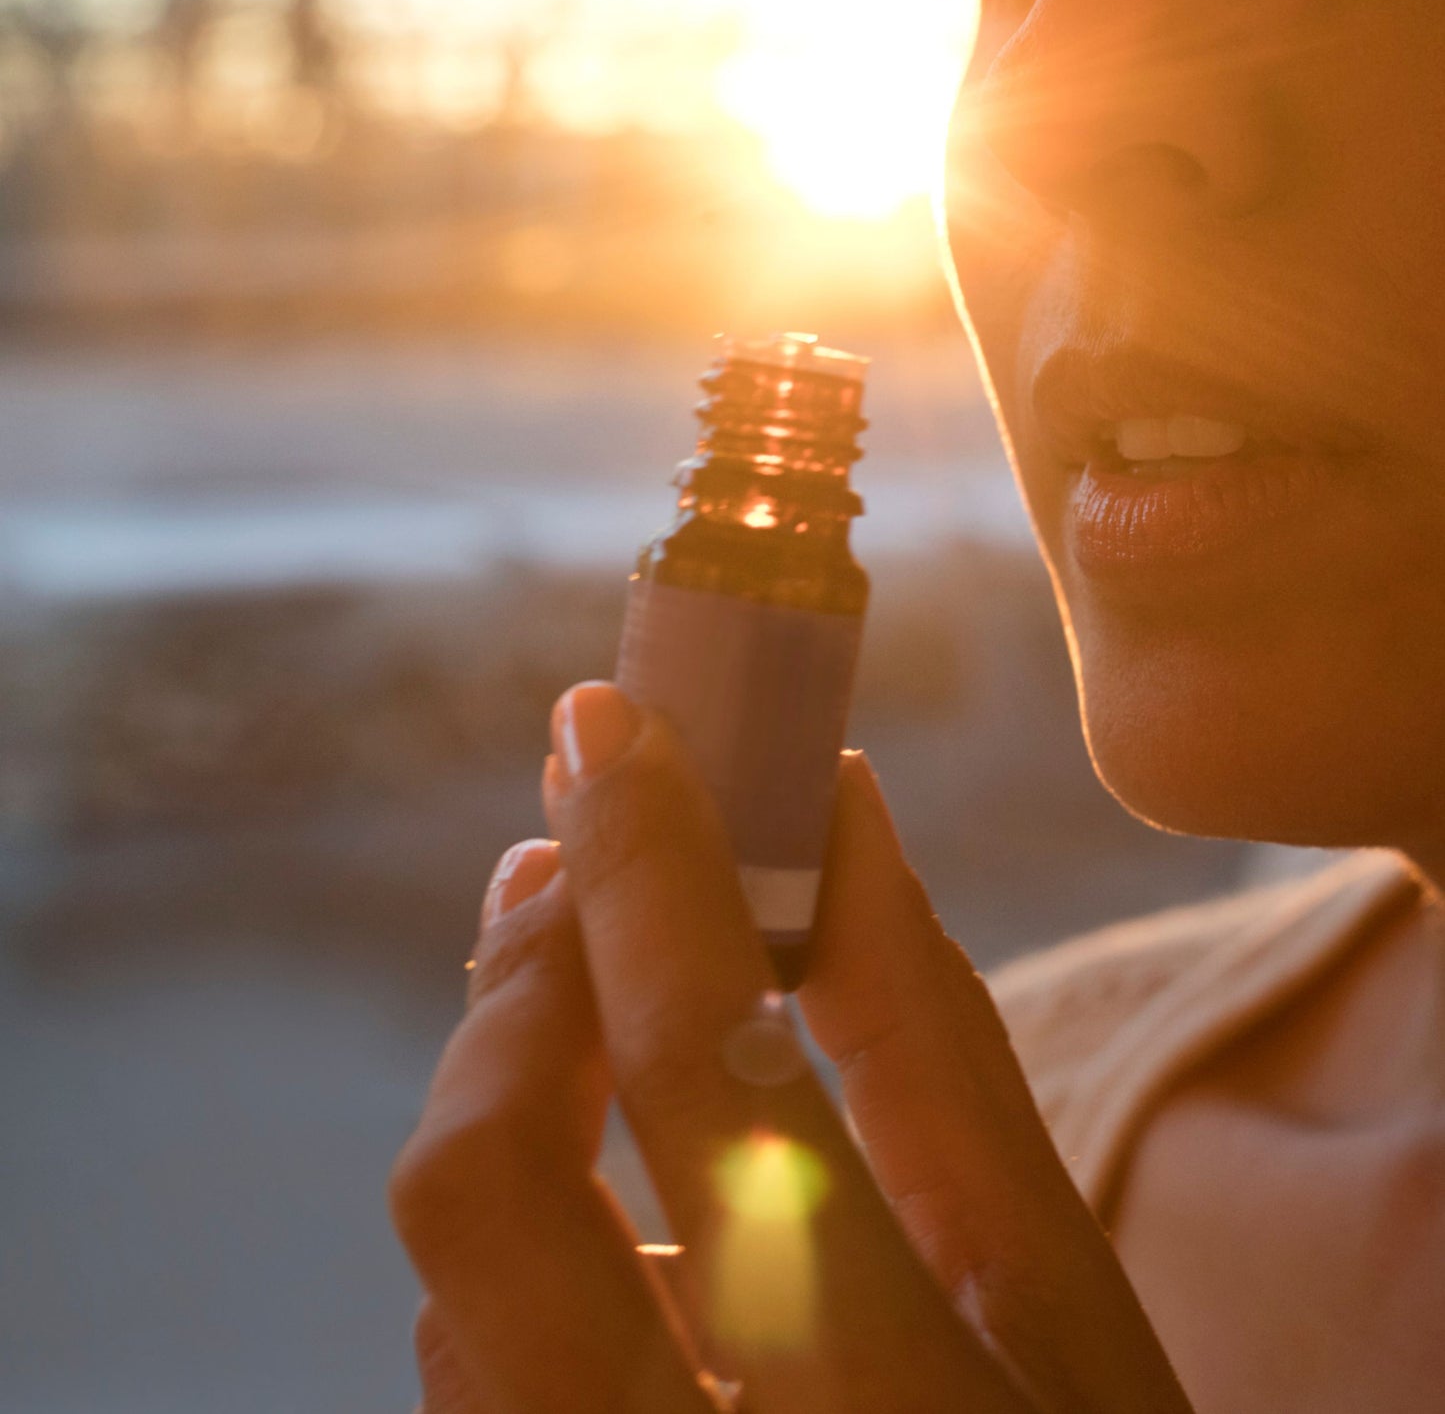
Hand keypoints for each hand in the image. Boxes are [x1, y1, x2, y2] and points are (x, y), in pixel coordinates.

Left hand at [390, 682, 1193, 1412]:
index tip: (608, 720)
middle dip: (523, 981)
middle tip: (575, 854)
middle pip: (489, 1190)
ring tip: (587, 973)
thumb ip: (930, 1034)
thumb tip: (834, 804)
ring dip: (508, 1081)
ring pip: (453, 1275)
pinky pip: (469, 1358)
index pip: (714, 1079)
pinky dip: (520, 1218)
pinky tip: (604, 1169)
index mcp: (887, 1404)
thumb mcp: (1058, 1282)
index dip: (653, 870)